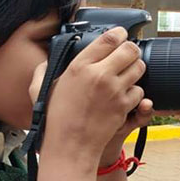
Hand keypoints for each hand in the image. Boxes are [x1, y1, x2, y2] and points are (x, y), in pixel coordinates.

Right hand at [34, 27, 146, 161]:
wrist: (70, 146)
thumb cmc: (54, 120)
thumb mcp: (40, 90)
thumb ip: (43, 70)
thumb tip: (47, 60)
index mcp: (79, 66)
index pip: (108, 39)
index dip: (119, 34)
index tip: (121, 34)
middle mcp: (99, 75)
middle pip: (130, 49)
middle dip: (132, 50)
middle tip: (128, 55)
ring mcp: (114, 90)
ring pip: (139, 68)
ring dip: (135, 70)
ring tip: (127, 75)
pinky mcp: (124, 106)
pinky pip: (139, 91)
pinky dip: (134, 93)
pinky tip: (124, 96)